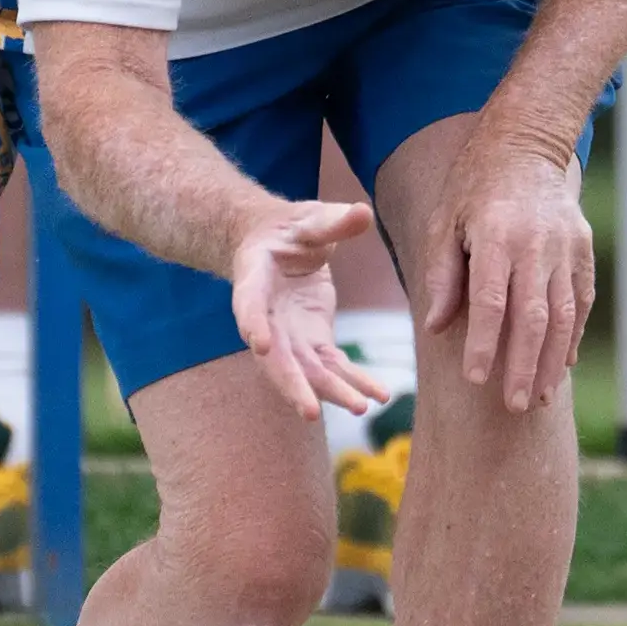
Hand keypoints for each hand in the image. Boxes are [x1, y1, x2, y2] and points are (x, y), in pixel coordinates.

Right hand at [230, 199, 389, 421]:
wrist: (280, 246)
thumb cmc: (290, 228)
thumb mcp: (310, 217)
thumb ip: (333, 221)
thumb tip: (364, 213)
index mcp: (254, 278)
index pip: (249, 305)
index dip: (252, 323)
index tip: (260, 344)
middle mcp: (266, 317)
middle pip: (275, 357)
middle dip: (292, 384)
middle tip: (310, 411)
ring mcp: (289, 335)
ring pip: (306, 371)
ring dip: (331, 391)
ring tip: (360, 407)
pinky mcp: (313, 342)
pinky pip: (332, 368)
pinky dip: (353, 382)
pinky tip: (378, 396)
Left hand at [422, 139, 593, 412]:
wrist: (525, 146)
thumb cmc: (473, 188)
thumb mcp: (444, 223)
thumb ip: (443, 276)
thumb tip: (437, 327)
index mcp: (496, 236)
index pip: (491, 301)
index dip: (484, 343)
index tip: (475, 379)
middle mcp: (535, 243)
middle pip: (533, 315)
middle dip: (524, 365)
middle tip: (514, 405)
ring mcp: (565, 246)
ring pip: (563, 313)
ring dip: (552, 359)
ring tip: (539, 396)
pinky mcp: (583, 248)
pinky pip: (582, 299)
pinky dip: (574, 334)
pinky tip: (562, 363)